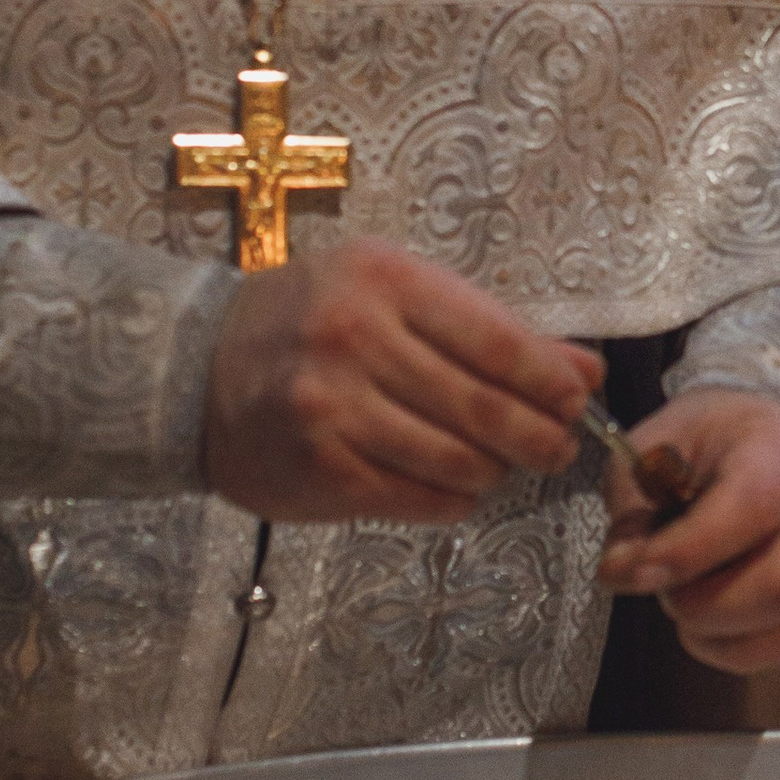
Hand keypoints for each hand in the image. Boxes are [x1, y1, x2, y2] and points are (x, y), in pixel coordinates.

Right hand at [202, 239, 599, 523]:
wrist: (196, 368)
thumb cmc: (311, 318)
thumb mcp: (394, 292)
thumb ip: (489, 327)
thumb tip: (583, 371)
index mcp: (385, 281)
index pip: (497, 340)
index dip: (550, 380)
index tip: (575, 399)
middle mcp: (355, 341)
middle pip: (484, 408)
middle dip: (539, 437)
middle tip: (557, 447)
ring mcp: (333, 410)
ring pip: (458, 461)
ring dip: (495, 471)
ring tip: (500, 464)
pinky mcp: (320, 470)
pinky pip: (418, 498)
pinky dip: (453, 498)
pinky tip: (454, 485)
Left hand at [594, 389, 779, 672]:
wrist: (763, 439)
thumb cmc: (703, 445)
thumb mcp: (653, 453)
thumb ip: (634, 514)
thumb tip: (622, 573)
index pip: (753, 505)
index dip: (687, 551)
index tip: (628, 574)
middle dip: (704, 603)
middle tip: (663, 589)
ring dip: (717, 629)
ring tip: (684, 601)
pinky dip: (734, 651)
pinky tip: (707, 628)